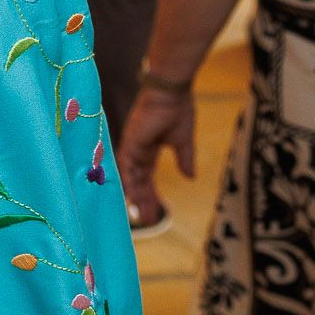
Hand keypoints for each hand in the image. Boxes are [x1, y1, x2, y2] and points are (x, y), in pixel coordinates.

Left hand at [117, 84, 195, 229]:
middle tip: (146, 220)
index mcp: (149, 149)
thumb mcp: (183, 141)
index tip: (152, 212)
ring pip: (130, 177)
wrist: (172, 93)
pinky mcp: (130, 142)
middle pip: (137, 181)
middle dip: (142, 201)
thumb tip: (190, 177)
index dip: (149, 194)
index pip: (146, 178)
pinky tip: (130, 197)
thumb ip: (184, 159)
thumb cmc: (177, 111)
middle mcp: (137, 150)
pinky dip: (126, 181)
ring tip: (140, 216)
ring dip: (135, 196)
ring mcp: (131, 147)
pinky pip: (125, 166)